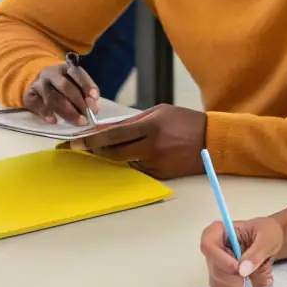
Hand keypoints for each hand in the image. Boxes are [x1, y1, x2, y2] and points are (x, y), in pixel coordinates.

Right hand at [24, 60, 99, 125]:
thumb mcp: (74, 82)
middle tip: (87, 117)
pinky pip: (37, 105)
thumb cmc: (62, 84)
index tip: (95, 98)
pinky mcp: (29, 95)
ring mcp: (38, 84)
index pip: (76, 73)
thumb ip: (84, 91)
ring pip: (52, 98)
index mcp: (65, 67)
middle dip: (78, 103)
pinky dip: (46, 114)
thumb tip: (93, 105)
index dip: (86, 85)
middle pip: (65, 87)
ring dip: (67, 112)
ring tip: (78, 121)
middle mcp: (50, 73)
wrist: (38, 83)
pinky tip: (54, 121)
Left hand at [65, 104, 206, 179]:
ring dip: (112, 156)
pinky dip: (130, 162)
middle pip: (114, 153)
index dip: (92, 139)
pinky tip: (131, 155)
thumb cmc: (185, 121)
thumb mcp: (159, 112)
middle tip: (80, 148)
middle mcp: (151, 147)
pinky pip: (137, 168)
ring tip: (103, 149)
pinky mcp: (159, 174)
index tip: (75, 141)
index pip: (114, 135)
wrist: (211, 141)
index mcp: (151, 127)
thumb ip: (132, 121)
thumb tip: (106, 129)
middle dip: (94, 150)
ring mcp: (155, 163)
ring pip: (123, 162)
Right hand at [201, 216, 282, 286]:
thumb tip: (242, 271)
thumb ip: (256, 253)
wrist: (272, 240)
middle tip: (262, 278)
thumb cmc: (268, 232)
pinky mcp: (223, 280)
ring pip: (221, 284)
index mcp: (219, 231)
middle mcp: (214, 250)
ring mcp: (217, 266)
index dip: (221, 260)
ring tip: (265, 277)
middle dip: (239, 279)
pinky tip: (260, 281)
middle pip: (216, 270)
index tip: (239, 268)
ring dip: (245, 286)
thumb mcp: (268, 238)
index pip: (208, 245)